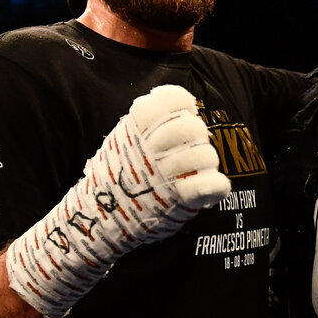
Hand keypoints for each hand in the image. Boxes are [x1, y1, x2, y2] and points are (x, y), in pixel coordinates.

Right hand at [6, 85, 229, 317]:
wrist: (101, 218)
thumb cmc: (117, 177)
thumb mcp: (120, 142)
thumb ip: (143, 123)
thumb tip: (173, 102)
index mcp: (137, 130)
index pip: (171, 99)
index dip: (181, 102)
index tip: (180, 112)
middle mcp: (153, 149)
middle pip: (192, 126)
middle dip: (196, 133)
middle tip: (188, 146)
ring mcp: (168, 175)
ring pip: (206, 156)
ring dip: (206, 161)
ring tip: (195, 170)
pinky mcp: (181, 200)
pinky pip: (211, 186)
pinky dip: (216, 186)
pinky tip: (210, 186)